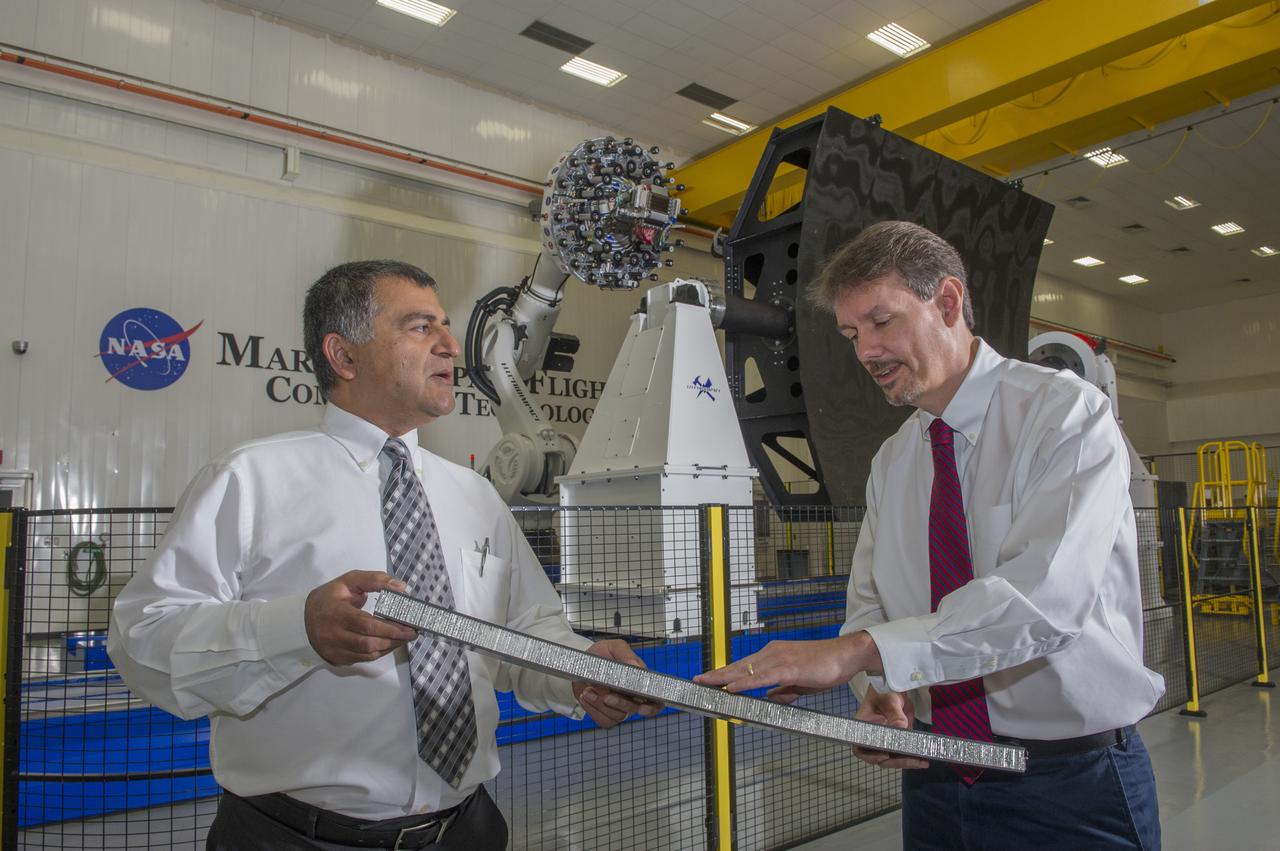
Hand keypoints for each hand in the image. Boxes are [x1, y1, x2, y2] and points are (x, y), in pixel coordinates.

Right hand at [304, 571, 418, 665]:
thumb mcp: (350, 581)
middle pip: (368, 642)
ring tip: (403, 639)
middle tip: (411, 634)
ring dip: (388, 647)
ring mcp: (333, 649)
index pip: (365, 624)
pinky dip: (378, 652)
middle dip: (393, 639)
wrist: (305, 616)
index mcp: (335, 612)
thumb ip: (375, 580)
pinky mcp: (336, 658)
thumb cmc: (332, 596)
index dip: (389, 628)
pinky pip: (362, 659)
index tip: (408, 626)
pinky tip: (388, 644)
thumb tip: (401, 588)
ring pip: (366, 653)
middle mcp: (332, 634)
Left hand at [572, 639, 662, 727]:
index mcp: (640, 682)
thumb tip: (636, 666)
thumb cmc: (601, 655)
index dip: (652, 707)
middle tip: (607, 696)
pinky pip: (603, 720)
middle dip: (620, 703)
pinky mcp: (605, 715)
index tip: (642, 707)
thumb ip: (625, 654)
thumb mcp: (613, 647)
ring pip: (616, 716)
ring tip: (588, 689)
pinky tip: (586, 696)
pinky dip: (592, 709)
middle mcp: (632, 698)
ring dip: (600, 703)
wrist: (582, 664)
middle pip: (633, 709)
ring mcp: (619, 708)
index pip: (655, 700)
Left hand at [692, 632, 880, 696]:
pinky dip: (744, 683)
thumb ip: (785, 690)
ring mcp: (779, 659)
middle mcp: (772, 654)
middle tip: (696, 681)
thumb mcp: (801, 683)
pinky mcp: (789, 668)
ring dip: (724, 678)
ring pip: (745, 670)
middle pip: (738, 666)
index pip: (743, 666)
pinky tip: (731, 688)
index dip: (725, 674)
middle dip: (716, 674)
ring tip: (706, 684)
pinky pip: (761, 678)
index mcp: (773, 656)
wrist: (846, 655)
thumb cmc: (825, 667)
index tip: (708, 680)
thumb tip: (771, 698)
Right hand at [852, 686, 927, 769]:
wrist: (895, 690)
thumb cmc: (885, 692)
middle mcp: (872, 739)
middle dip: (896, 761)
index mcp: (863, 729)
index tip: (885, 755)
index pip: (860, 748)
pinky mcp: (896, 742)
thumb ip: (895, 714)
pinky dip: (911, 758)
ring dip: (907, 761)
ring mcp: (884, 742)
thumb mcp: (890, 701)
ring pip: (892, 758)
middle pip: (879, 757)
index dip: (870, 756)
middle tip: (912, 760)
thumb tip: (901, 727)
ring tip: (922, 762)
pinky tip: (923, 760)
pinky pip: (901, 754)